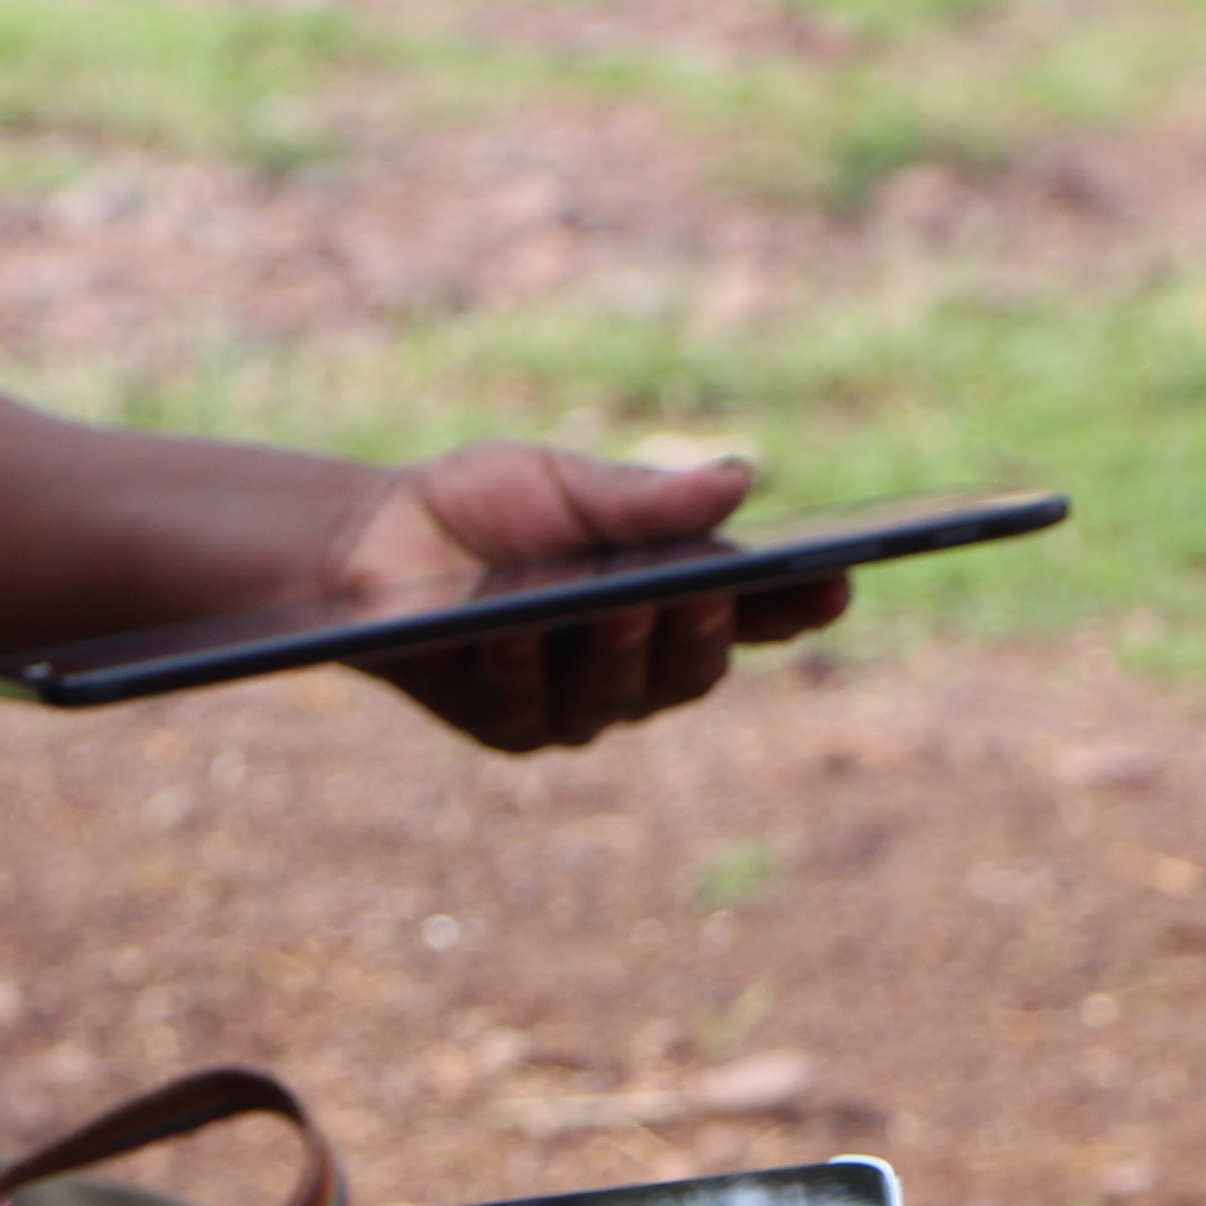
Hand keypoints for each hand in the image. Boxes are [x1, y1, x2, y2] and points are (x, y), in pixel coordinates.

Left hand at [332, 445, 850, 751]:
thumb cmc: (482, 505)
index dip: (800, 604)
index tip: (837, 581)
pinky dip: (523, 662)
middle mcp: (636, 662)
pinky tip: (515, 630)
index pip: (755, 612)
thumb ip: (644, 497)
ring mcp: (575, 703)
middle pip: (696, 667)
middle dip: (703, 631)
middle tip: (711, 593)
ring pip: (620, 693)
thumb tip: (739, 479)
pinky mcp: (509, 726)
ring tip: (622, 600)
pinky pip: (528, 703)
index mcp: (670, 598)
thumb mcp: (564, 481)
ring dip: (619, 646)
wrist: (368, 539)